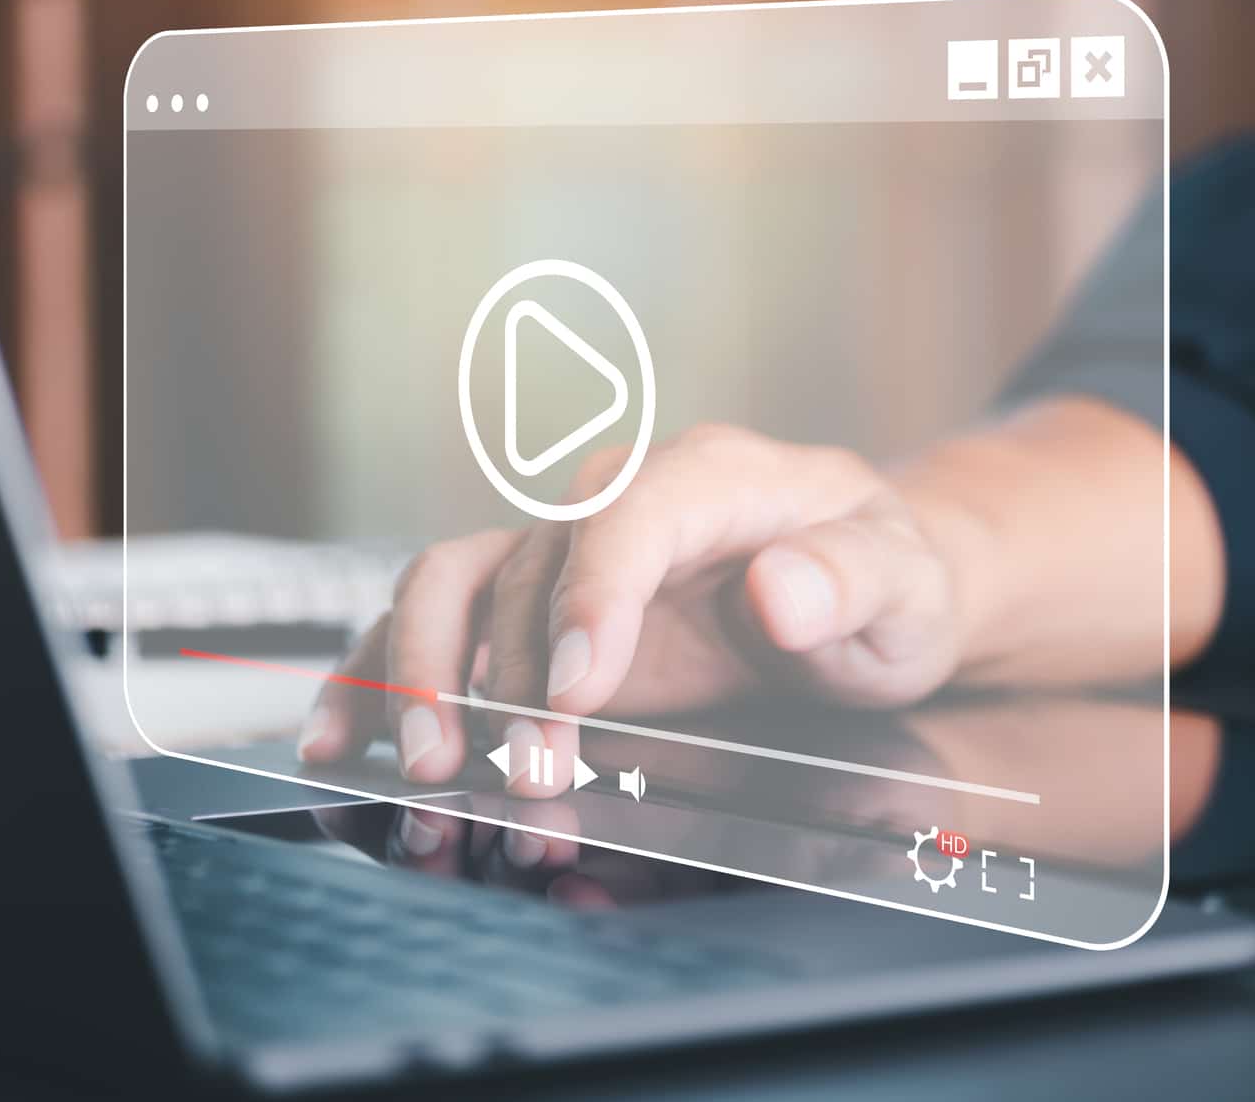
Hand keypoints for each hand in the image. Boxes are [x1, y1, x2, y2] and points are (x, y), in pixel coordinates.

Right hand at [295, 423, 966, 790]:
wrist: (865, 589)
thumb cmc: (889, 581)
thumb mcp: (907, 584)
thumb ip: (852, 579)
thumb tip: (780, 588)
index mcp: (712, 475)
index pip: (627, 515)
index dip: (589, 598)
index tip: (574, 692)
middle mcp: (619, 499)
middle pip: (526, 567)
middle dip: (506, 680)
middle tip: (515, 777)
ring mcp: (565, 552)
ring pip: (454, 589)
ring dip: (427, 684)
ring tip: (430, 780)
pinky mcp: (534, 608)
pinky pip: (437, 626)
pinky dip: (382, 679)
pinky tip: (347, 743)